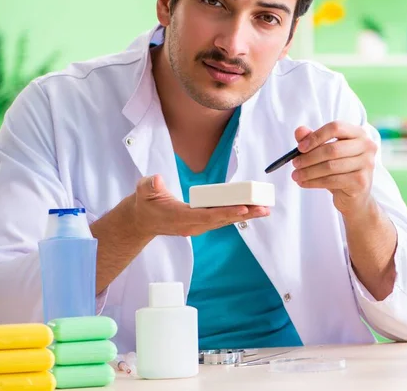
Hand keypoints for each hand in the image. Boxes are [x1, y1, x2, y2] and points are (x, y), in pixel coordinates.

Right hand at [132, 174, 269, 236]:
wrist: (143, 220)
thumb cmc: (145, 204)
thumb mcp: (143, 191)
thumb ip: (149, 185)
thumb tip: (156, 180)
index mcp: (181, 217)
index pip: (207, 215)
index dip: (226, 212)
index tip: (243, 208)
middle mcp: (194, 225)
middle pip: (222, 219)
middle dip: (244, 214)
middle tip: (263, 208)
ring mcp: (199, 225)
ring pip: (225, 220)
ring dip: (245, 215)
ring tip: (264, 210)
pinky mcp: (202, 223)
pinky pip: (223, 219)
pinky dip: (238, 214)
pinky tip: (252, 210)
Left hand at [291, 121, 376, 216]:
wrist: (355, 196)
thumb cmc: (339, 169)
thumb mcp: (325, 152)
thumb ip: (312, 139)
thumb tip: (299, 131)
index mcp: (358, 133)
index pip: (336, 127)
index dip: (316, 136)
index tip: (300, 147)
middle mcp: (367, 146)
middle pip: (332, 149)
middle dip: (309, 157)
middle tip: (294, 164)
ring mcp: (367, 164)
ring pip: (331, 166)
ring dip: (308, 172)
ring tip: (296, 175)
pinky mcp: (361, 182)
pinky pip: (332, 180)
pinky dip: (314, 182)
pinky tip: (304, 183)